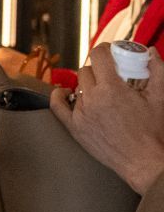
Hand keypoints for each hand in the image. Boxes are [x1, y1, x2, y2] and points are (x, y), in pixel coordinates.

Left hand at [52, 44, 163, 196]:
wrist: (144, 162)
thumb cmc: (153, 133)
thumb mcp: (160, 98)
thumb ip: (157, 71)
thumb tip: (150, 52)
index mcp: (112, 89)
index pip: (99, 56)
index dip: (104, 49)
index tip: (110, 51)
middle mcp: (92, 99)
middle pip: (87, 71)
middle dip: (99, 69)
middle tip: (111, 74)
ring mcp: (81, 114)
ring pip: (77, 87)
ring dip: (88, 84)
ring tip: (101, 89)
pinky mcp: (75, 128)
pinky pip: (58, 107)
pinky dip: (59, 96)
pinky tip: (65, 92)